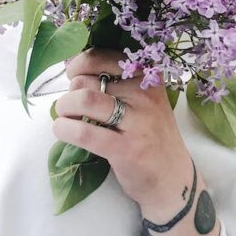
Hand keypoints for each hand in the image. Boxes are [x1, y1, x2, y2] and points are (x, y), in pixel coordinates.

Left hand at [52, 47, 193, 213]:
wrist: (172, 179)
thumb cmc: (151, 136)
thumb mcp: (145, 100)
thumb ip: (118, 82)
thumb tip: (73, 66)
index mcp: (148, 76)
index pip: (103, 56)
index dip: (80, 63)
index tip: (74, 76)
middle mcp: (145, 94)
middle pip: (88, 79)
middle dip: (70, 91)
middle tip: (71, 105)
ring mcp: (137, 121)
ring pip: (84, 100)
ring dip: (64, 107)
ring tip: (65, 116)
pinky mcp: (125, 149)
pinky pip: (83, 132)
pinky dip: (65, 129)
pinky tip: (63, 131)